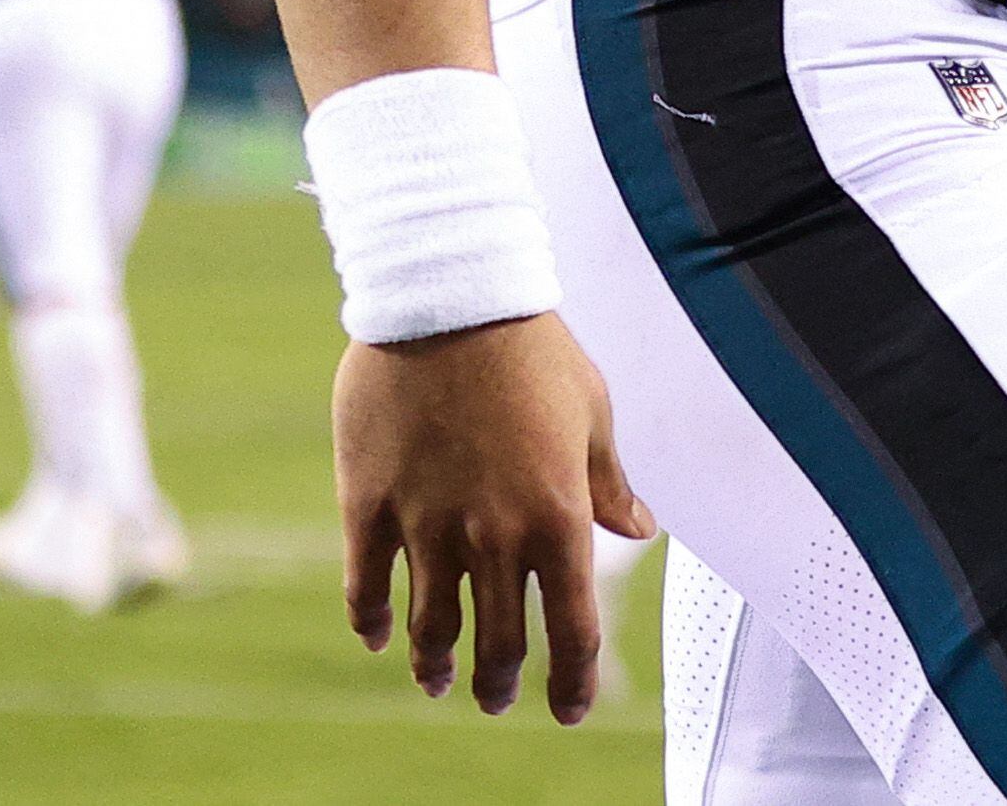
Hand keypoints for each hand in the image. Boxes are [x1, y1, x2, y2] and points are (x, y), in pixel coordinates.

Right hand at [335, 311, 656, 719]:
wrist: (450, 295)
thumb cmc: (535, 348)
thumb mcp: (593, 411)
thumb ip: (609, 483)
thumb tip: (640, 530)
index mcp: (558, 517)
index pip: (572, 631)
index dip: (572, 682)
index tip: (567, 710)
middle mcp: (493, 536)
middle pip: (499, 642)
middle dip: (500, 682)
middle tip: (496, 700)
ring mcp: (426, 524)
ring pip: (431, 626)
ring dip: (435, 665)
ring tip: (437, 682)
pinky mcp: (367, 503)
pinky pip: (367, 585)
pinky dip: (372, 621)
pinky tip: (380, 636)